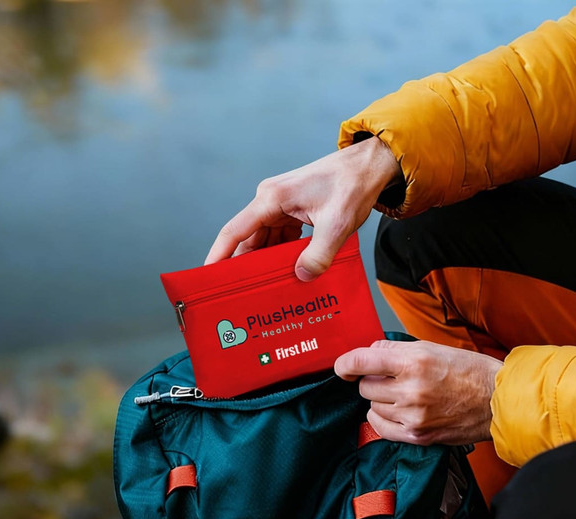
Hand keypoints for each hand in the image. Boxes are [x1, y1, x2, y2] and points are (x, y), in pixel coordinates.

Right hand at [205, 136, 401, 280]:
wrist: (369, 165)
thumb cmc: (352, 185)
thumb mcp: (337, 223)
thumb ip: (319, 253)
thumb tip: (301, 276)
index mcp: (271, 199)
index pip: (234, 232)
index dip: (219, 256)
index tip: (206, 277)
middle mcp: (270, 201)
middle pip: (247, 240)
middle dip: (242, 267)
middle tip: (238, 295)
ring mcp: (280, 205)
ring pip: (264, 241)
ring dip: (264, 263)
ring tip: (261, 290)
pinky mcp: (293, 211)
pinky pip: (279, 238)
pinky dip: (280, 255)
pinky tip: (285, 274)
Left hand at [334, 339, 502, 445]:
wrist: (497, 401)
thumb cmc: (468, 371)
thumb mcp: (431, 348)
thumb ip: (395, 350)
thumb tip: (369, 353)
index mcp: (414, 362)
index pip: (362, 361)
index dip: (345, 364)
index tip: (342, 367)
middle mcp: (411, 389)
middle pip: (365, 386)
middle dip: (373, 381)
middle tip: (392, 379)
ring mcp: (413, 415)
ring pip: (372, 406)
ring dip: (380, 400)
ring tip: (403, 395)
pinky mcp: (417, 435)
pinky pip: (380, 427)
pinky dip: (382, 418)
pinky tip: (398, 411)